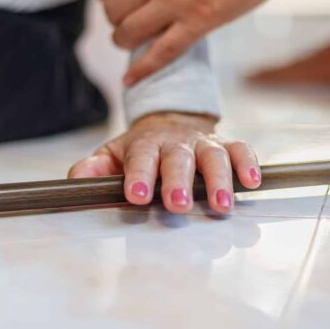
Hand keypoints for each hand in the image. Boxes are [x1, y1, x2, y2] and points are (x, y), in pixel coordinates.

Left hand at [68, 112, 261, 214]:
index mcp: (144, 144)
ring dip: (218, 180)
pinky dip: (248, 163)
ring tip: (220, 206)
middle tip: (177, 204)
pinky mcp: (225, 146)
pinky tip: (252, 182)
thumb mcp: (112, 156)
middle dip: (179, 181)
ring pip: (213, 156)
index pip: (141, 159)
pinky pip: (241, 149)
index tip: (137, 195)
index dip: (139, 176)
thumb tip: (77, 180)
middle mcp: (176, 142)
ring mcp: (203, 143)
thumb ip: (93, 169)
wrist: (169, 123)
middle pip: (179, 158)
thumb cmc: (141, 150)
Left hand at [96, 0, 298, 85]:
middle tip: (126, 23)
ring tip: (131, 41)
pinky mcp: (198, 22)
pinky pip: (159, 53)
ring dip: (124, 41)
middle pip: (114, 10)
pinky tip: (128, 80)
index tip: (110, 0)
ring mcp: (177, 0)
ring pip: (129, 32)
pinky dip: (140, 70)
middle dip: (115, 21)